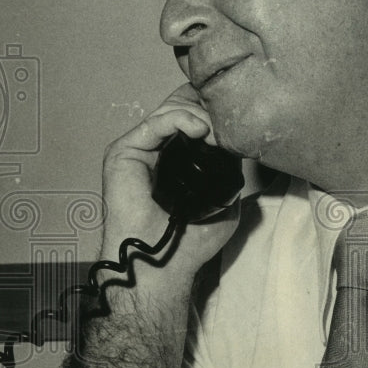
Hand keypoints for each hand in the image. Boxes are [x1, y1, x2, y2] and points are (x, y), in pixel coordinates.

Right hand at [100, 83, 240, 288]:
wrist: (163, 263)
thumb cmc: (190, 241)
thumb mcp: (225, 199)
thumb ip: (232, 170)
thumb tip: (243, 140)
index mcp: (177, 156)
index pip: (194, 116)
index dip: (215, 111)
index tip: (238, 118)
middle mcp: (156, 148)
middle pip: (182, 105)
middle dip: (209, 107)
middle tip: (229, 122)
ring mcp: (139, 148)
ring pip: (171, 109)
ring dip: (201, 115)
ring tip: (217, 133)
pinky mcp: (124, 151)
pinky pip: (156, 122)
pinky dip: (182, 119)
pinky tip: (201, 131)